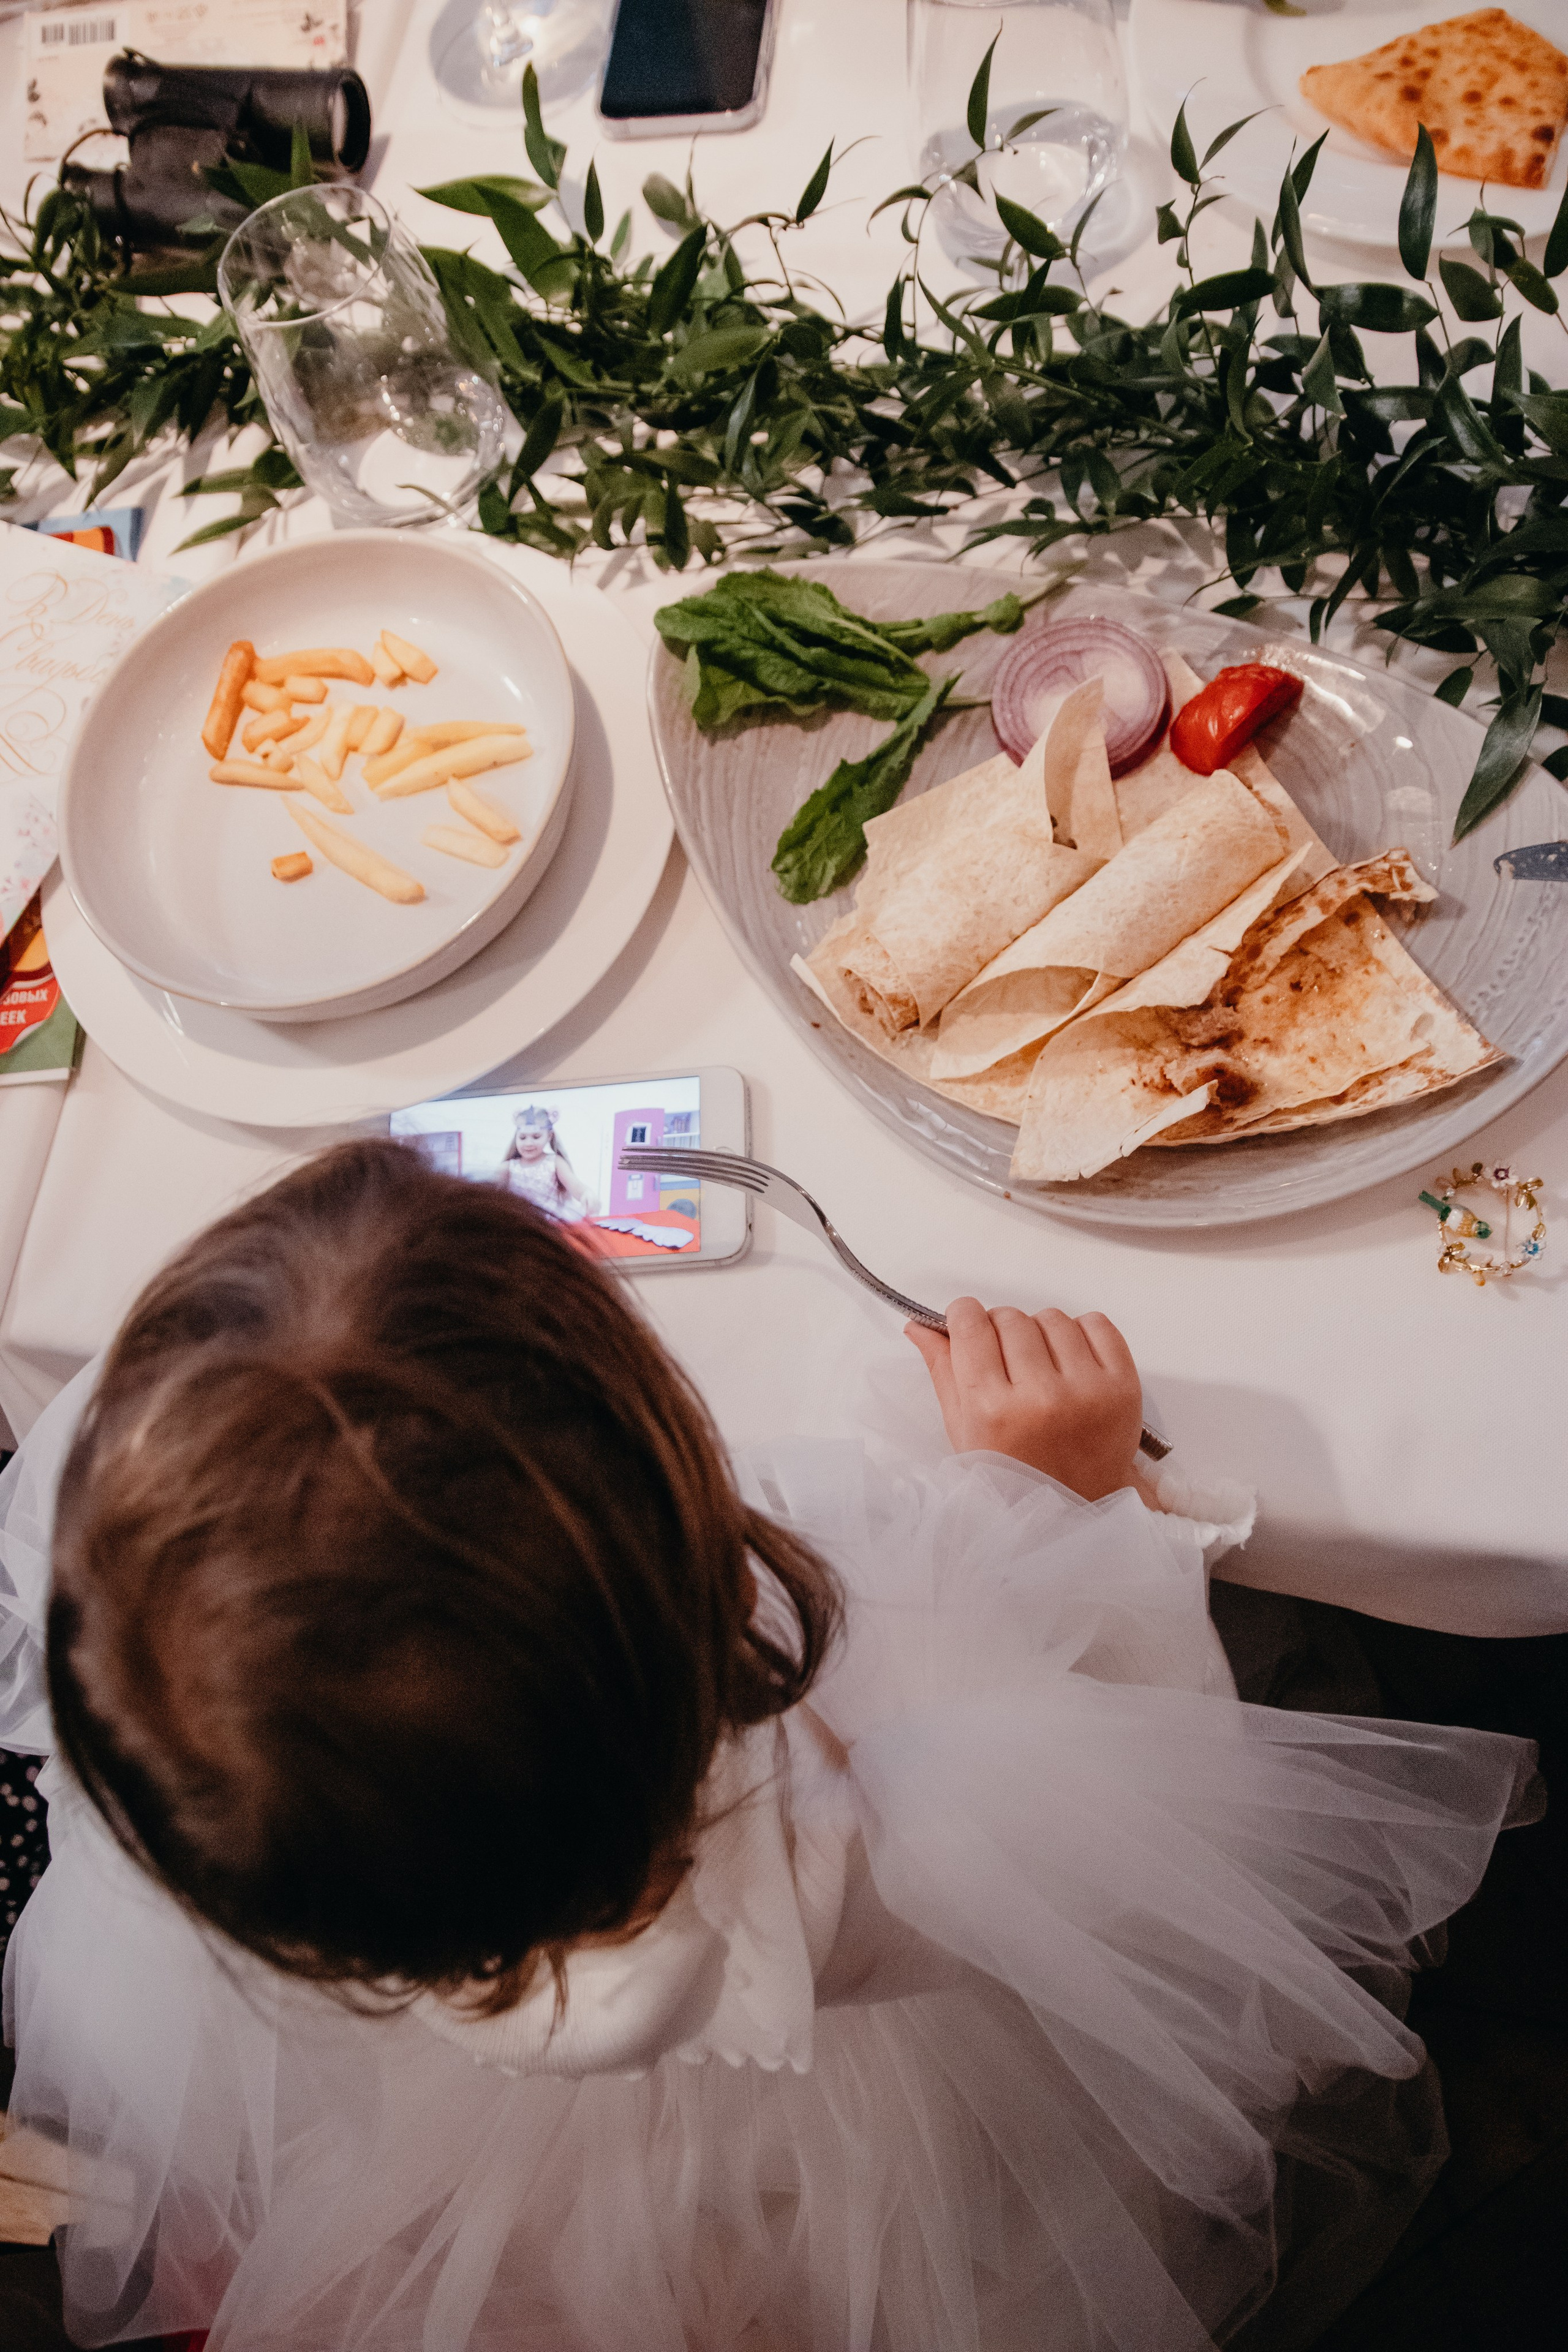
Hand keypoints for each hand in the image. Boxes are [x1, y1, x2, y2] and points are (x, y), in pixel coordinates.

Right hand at [905, 1298, 1141, 1500]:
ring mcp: (1088, 1391)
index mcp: (993, 1410)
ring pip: (1052, 1317)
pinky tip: (1071, 1361)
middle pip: (1010, 1317)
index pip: (971, 1324)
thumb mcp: (965, 1430)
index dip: (964, 1317)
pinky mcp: (1124, 1386)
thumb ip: (943, 1371)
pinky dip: (1082, 1333)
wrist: (1079, 1505)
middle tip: (1006, 1360)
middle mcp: (1041, 1398)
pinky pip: (1097, 1323)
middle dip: (1000, 1329)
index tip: (967, 1325)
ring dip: (1041, 1333)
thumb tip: (920, 1326)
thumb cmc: (1016, 1473)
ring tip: (1041, 1367)